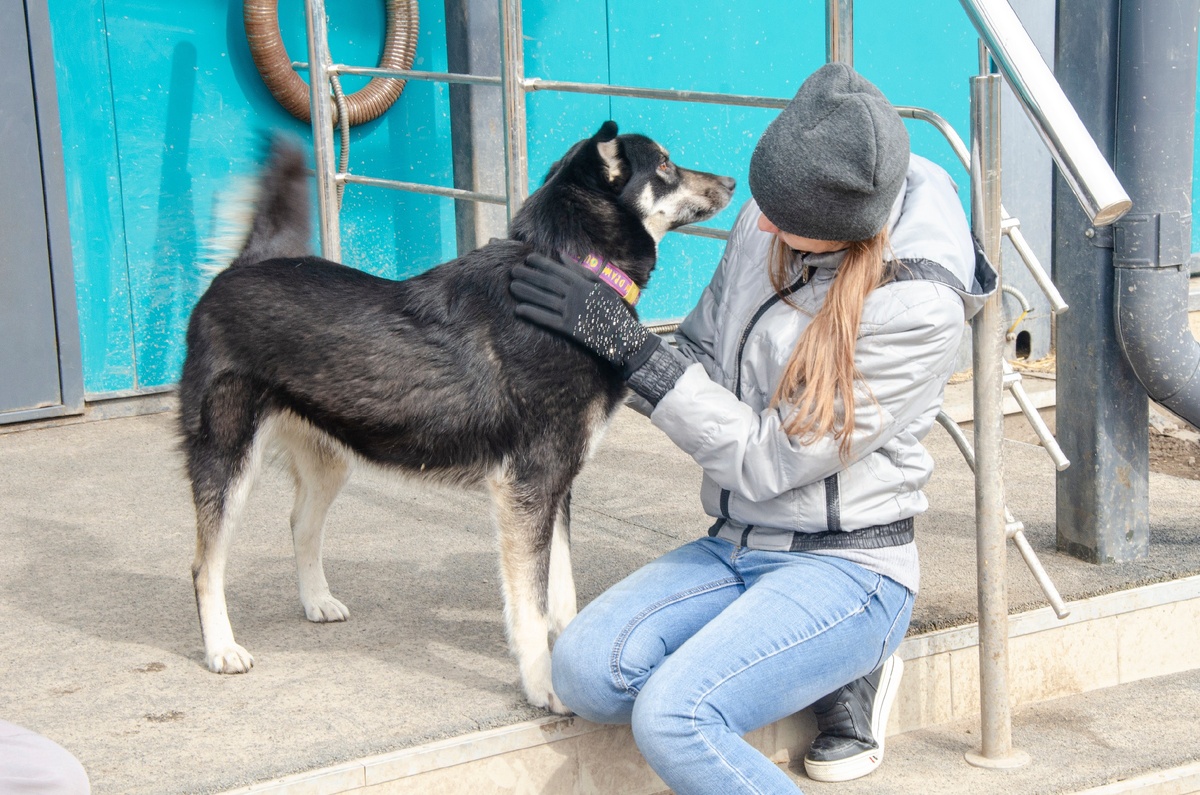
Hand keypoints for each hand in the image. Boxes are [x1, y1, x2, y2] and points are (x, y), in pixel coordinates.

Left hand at [511, 253, 655, 375]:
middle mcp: (576, 295)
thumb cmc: (614, 310)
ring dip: (527, 293)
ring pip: (544, 300)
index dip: (542, 264)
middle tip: (513, 271)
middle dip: (529, 276)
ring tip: (512, 287)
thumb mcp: (602, 286)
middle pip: (547, 283)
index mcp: (583, 284)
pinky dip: (533, 314)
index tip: (527, 259)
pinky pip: (547, 320)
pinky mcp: (569, 329)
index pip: (558, 271)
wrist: (623, 337)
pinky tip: (519, 310)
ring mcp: (571, 312)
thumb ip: (582, 271)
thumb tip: (563, 256)